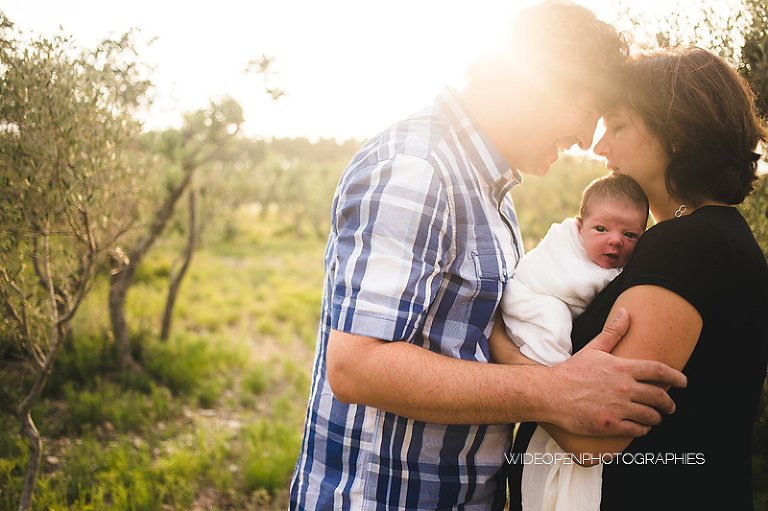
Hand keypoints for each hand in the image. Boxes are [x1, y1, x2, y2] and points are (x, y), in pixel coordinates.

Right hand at [548, 309, 686, 436]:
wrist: (550, 393)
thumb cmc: (572, 371)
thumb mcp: (594, 348)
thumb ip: (613, 332)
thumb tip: (625, 312)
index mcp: (622, 368)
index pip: (659, 371)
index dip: (676, 377)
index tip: (684, 382)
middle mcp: (624, 388)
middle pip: (659, 396)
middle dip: (669, 402)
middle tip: (671, 405)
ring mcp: (618, 407)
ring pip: (650, 415)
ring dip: (657, 417)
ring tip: (656, 417)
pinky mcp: (610, 425)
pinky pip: (637, 430)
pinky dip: (644, 429)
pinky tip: (642, 427)